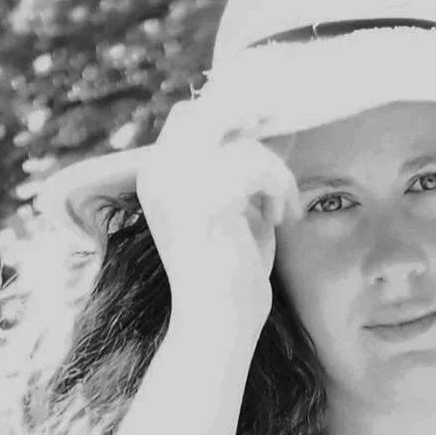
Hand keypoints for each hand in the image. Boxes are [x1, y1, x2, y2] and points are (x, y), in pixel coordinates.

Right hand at [135, 99, 301, 330]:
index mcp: (155, 179)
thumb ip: (233, 176)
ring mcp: (181, 183)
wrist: (217, 321)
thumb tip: (259, 138)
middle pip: (208, 115)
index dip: (226, 113)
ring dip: (274, 175)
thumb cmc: (228, 277)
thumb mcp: (228, 214)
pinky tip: (279, 218)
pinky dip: (278, 191)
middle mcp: (160, 174)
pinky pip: (258, 170)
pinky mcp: (211, 197)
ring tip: (280, 211)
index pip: (187, 120)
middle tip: (274, 120)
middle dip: (246, 115)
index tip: (260, 118)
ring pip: (243, 147)